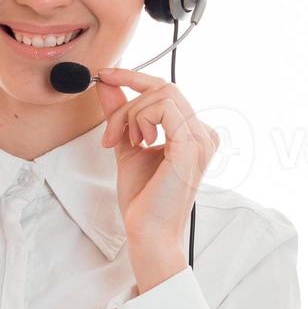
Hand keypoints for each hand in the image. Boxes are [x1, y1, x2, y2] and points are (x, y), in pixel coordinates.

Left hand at [94, 67, 220, 287]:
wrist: (148, 232)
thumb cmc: (142, 199)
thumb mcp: (126, 146)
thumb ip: (120, 114)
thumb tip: (106, 84)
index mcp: (192, 133)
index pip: (166, 90)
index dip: (133, 77)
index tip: (104, 76)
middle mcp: (203, 133)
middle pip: (163, 87)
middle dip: (128, 103)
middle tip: (110, 133)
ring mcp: (201, 139)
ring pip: (162, 94)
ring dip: (131, 114)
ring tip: (124, 143)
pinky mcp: (192, 146)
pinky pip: (164, 107)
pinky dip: (141, 119)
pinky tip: (138, 143)